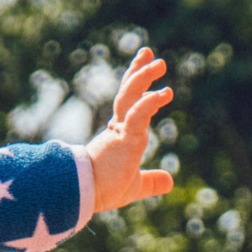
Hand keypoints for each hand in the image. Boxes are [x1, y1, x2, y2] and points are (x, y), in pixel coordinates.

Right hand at [86, 48, 173, 212]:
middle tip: (148, 53)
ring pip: (130, 97)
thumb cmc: (101, 193)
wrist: (81, 198)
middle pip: (127, 93)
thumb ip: (150, 181)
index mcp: (118, 137)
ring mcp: (119, 132)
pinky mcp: (123, 138)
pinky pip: (138, 114)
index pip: (128, 105)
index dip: (138, 87)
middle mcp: (117, 130)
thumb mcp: (133, 186)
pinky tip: (164, 92)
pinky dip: (150, 102)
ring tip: (159, 63)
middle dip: (137, 72)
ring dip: (143, 77)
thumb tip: (170, 181)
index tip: (145, 69)